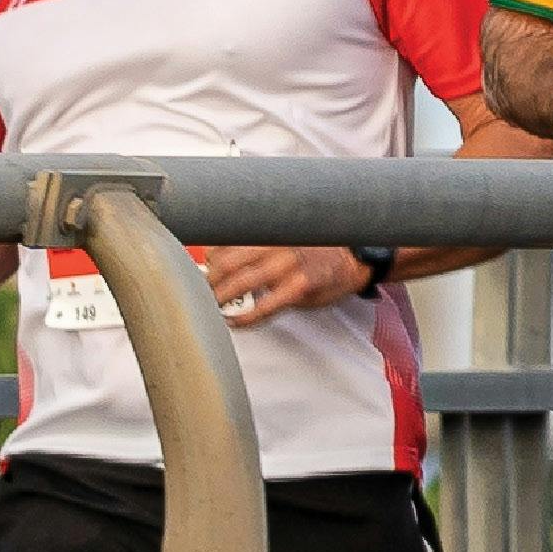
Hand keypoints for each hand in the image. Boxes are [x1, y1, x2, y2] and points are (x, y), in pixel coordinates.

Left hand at [193, 241, 378, 328]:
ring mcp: (288, 264)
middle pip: (227, 261)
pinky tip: (236, 322)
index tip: (197, 270)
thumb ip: (257, 246)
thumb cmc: (316, 249)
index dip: (207, 258)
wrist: (355, 256)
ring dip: (221, 298)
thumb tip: (220, 260)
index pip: (226, 240)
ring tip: (212, 308)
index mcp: (269, 230)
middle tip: (198, 293)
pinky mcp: (301, 286)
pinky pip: (266, 305)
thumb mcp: (286, 237)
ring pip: (242, 281)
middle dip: (208, 280)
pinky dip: (246, 317)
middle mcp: (275, 243)